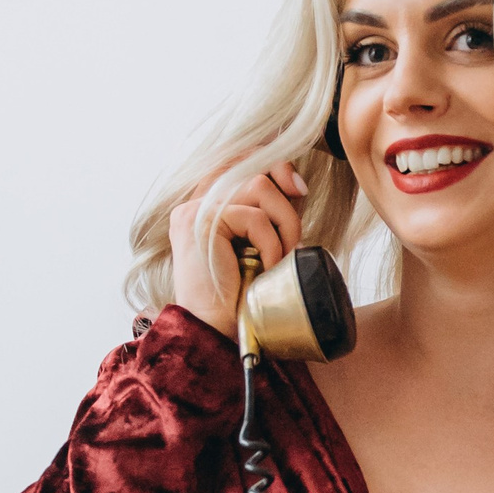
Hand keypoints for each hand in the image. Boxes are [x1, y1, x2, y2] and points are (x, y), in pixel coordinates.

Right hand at [170, 160, 307, 337]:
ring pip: (260, 186)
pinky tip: (266, 270)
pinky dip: (271, 245)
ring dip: (284, 223)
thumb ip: (267, 212)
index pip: (240, 158)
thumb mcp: (258, 245)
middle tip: (294, 239)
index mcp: (205, 205)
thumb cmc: (240, 298)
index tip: (299, 190)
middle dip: (287, 202)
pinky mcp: (201, 223)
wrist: (215, 335)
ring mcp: (195, 210)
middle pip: (255, 167)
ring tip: (281, 258)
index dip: (274, 164)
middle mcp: (195, 202)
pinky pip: (255, 218)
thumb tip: (296, 183)